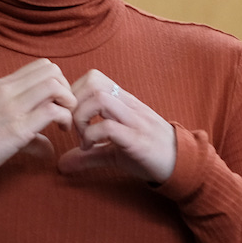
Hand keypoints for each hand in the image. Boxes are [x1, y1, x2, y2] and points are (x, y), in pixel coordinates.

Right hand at [0, 59, 76, 172]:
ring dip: (68, 102)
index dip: (58, 80)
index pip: (42, 66)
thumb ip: (23, 121)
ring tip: (64, 120)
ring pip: (55, 86)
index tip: (57, 101)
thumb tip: (48, 148)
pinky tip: (60, 130)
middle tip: (64, 109)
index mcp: (3, 85)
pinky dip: (64, 118)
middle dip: (67, 89)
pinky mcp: (18, 129)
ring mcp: (12, 109)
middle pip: (53, 71)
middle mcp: (8, 91)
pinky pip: (53, 111)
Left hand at [58, 69, 177, 183]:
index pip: (94, 78)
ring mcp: (134, 121)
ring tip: (82, 137)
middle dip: (74, 104)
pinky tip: (89, 148)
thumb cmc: (147, 153)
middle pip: (94, 83)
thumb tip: (60, 164)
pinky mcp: (137, 140)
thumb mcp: (113, 151)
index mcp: (123, 102)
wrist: (180, 164)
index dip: (74, 94)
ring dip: (81, 118)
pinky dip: (90, 136)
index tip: (70, 117)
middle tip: (71, 127)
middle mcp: (129, 106)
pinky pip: (108, 127)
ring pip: (99, 99)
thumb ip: (88, 154)